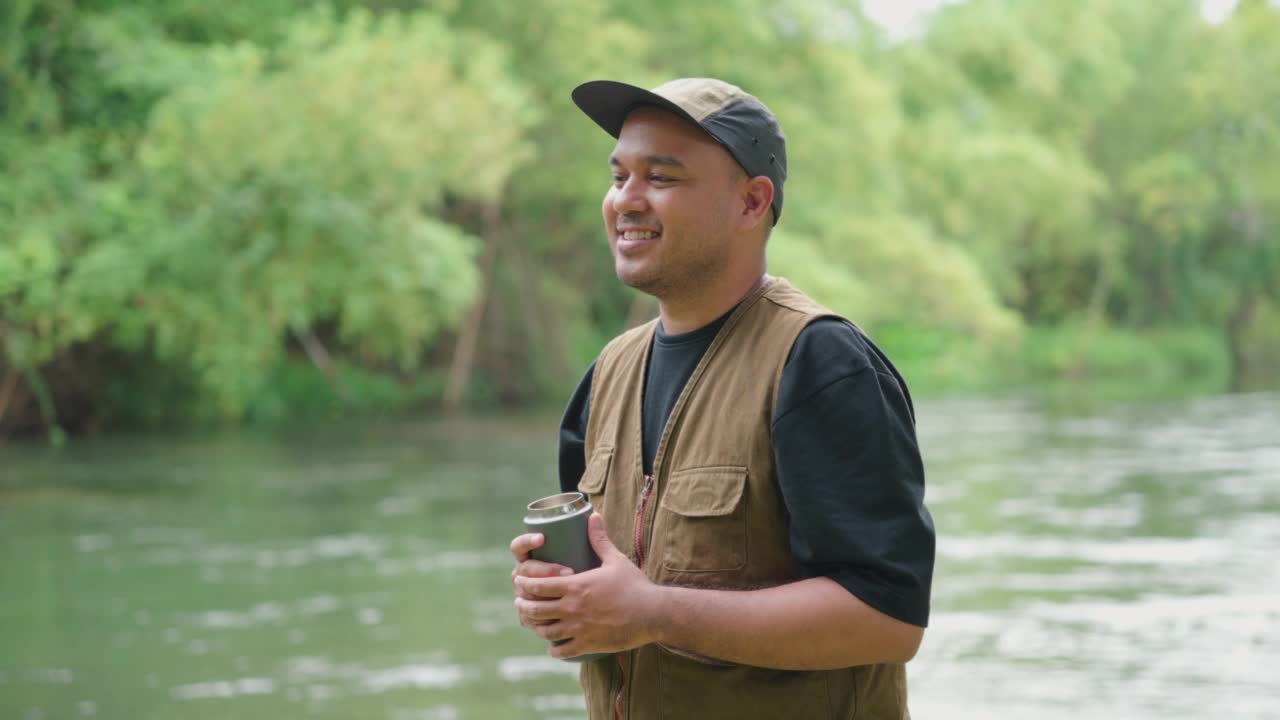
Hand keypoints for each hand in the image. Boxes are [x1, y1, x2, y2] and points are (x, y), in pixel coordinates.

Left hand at [513, 512, 661, 658]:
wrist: (652, 613)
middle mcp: (572, 608)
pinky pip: (562, 650)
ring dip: (535, 627)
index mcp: (575, 586)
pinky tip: (552, 647)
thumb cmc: (634, 585)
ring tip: (531, 623)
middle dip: (524, 605)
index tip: (521, 582)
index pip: (539, 585)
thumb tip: (593, 516)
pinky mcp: (587, 644)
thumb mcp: (615, 560)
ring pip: (545, 631)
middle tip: (520, 602)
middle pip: (536, 609)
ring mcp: (578, 628)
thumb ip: (599, 539)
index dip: (525, 584)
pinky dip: (554, 649)